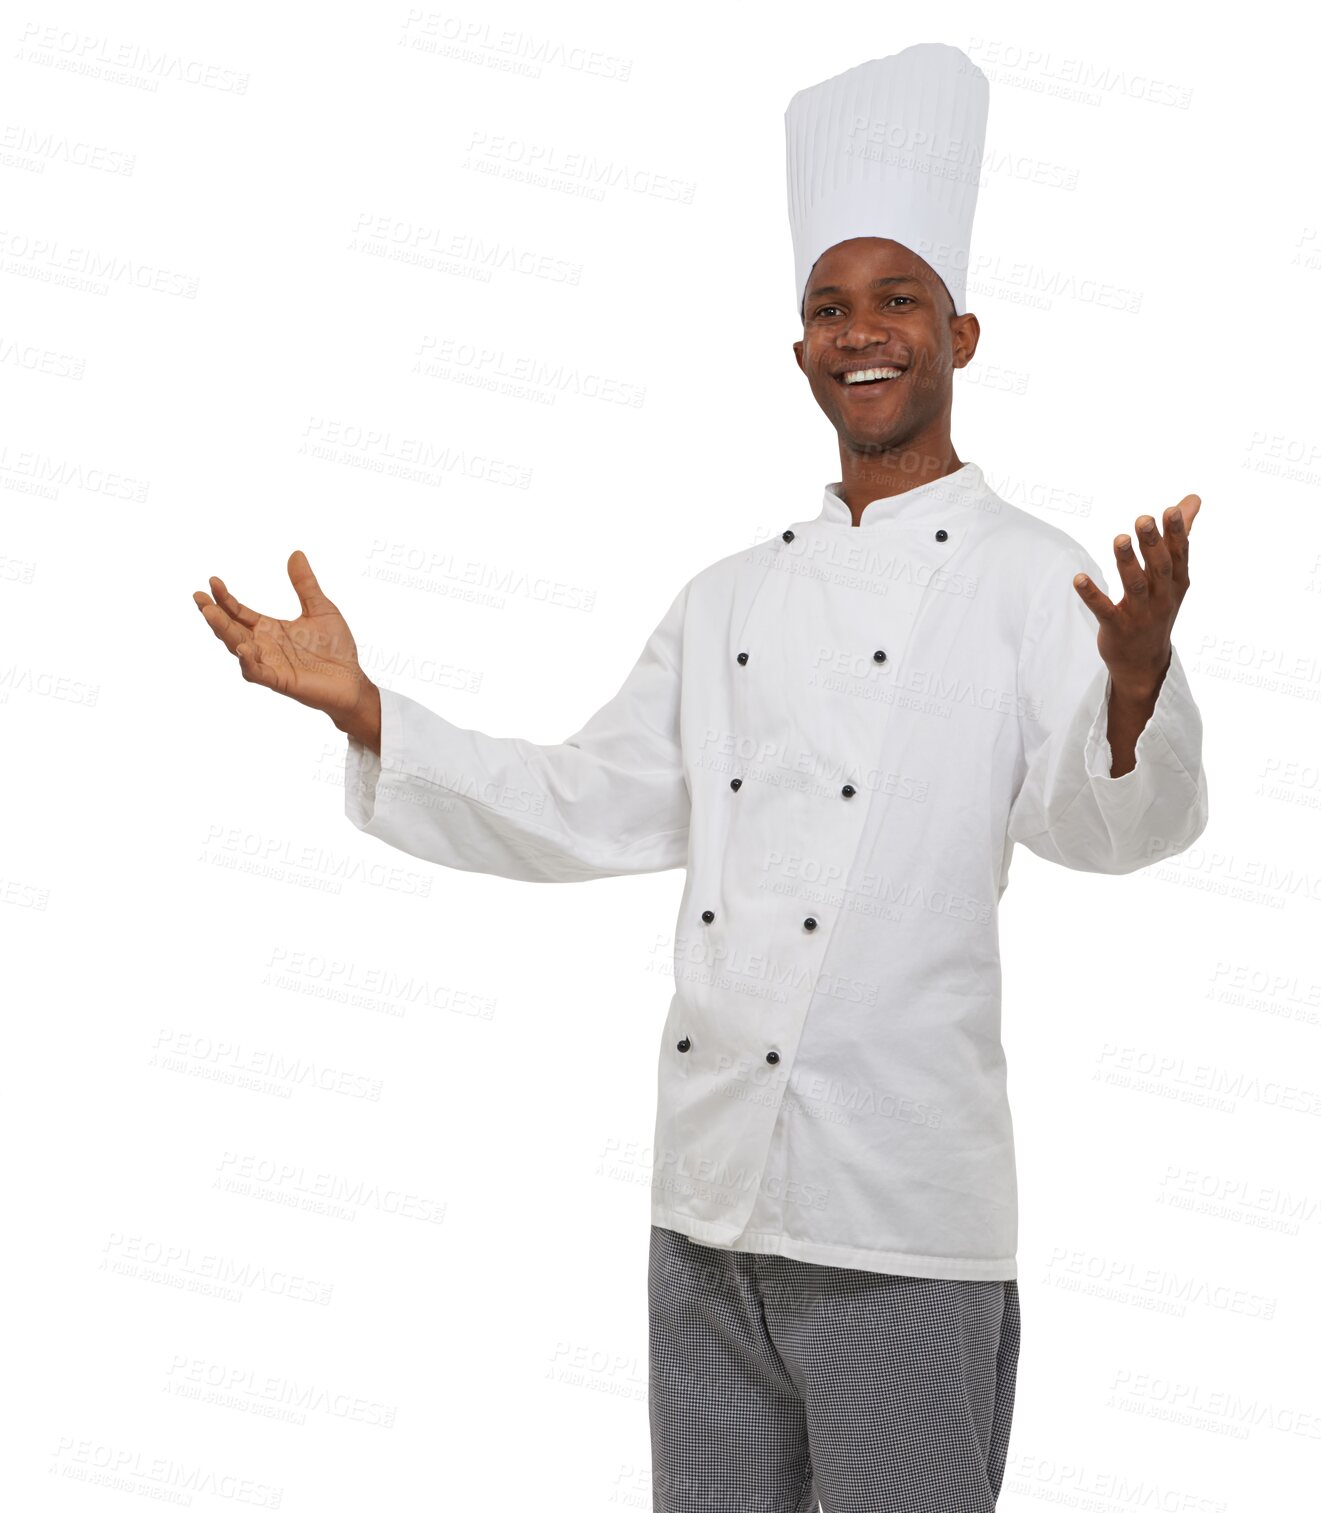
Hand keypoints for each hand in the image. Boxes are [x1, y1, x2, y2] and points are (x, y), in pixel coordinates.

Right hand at [193, 550, 374, 724]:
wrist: (352, 679)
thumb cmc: (336, 648)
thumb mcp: (320, 609)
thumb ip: (305, 585)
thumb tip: (296, 554)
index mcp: (269, 628)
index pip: (239, 612)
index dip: (225, 598)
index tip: (212, 580)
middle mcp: (263, 645)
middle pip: (230, 628)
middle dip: (213, 614)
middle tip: (198, 597)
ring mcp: (269, 663)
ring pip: (237, 648)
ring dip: (223, 632)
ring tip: (210, 614)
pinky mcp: (280, 680)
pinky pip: (258, 672)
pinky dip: (247, 662)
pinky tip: (241, 647)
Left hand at [1073, 494, 1200, 700]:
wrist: (1145, 663)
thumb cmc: (1158, 609)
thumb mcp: (1173, 577)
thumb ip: (1178, 537)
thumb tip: (1192, 500)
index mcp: (1176, 583)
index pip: (1178, 555)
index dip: (1176, 533)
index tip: (1171, 510)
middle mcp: (1162, 598)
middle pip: (1158, 568)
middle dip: (1152, 543)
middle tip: (1143, 519)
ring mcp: (1140, 614)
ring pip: (1134, 586)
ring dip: (1127, 563)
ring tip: (1119, 539)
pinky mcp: (1117, 628)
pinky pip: (1104, 610)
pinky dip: (1092, 595)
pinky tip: (1079, 579)